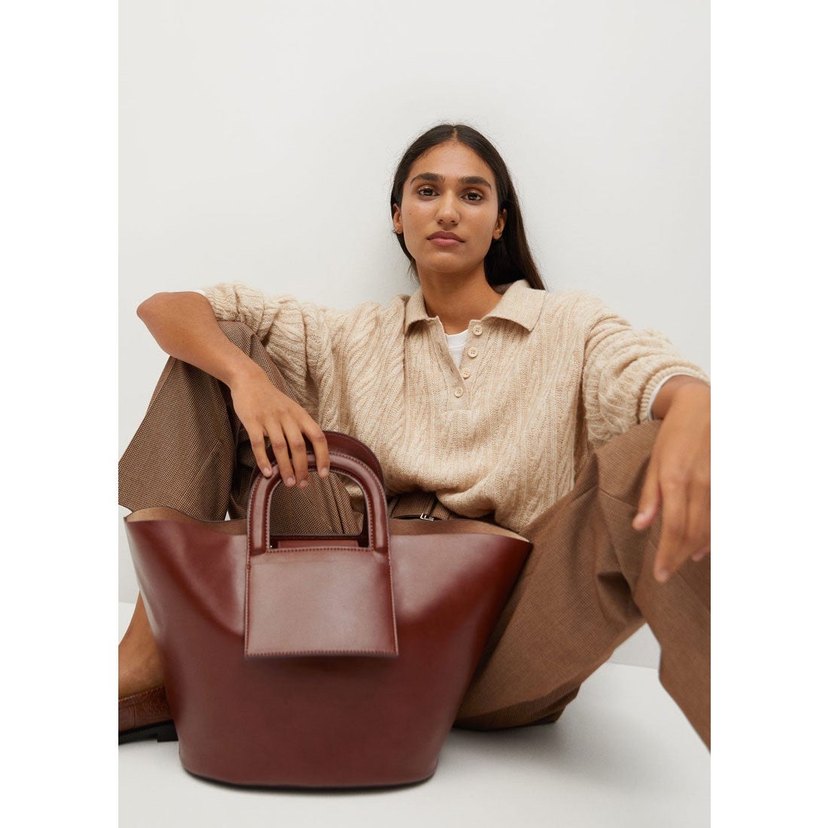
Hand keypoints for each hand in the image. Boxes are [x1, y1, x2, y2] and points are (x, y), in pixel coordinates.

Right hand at [228, 365, 328, 486]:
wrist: (250, 380)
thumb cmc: (273, 399)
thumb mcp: (292, 409)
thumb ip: (300, 427)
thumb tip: (311, 453)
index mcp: (300, 415)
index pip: (318, 437)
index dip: (323, 456)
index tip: (324, 474)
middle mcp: (287, 417)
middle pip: (299, 446)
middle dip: (303, 468)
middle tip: (303, 485)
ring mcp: (269, 419)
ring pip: (280, 447)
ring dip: (285, 467)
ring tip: (289, 483)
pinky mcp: (252, 421)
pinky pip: (258, 444)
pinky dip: (263, 460)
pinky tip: (267, 473)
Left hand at [632, 382, 709, 582]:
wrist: (705, 406)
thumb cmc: (675, 434)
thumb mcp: (655, 460)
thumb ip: (649, 496)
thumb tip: (640, 527)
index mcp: (674, 478)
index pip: (673, 528)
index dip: (667, 555)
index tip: (660, 574)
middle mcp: (698, 484)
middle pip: (692, 533)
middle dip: (678, 557)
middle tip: (667, 574)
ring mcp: (718, 483)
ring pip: (710, 527)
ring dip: (696, 548)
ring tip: (684, 560)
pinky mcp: (730, 483)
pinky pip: (722, 516)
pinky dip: (712, 534)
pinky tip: (703, 545)